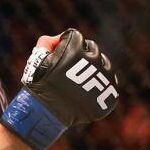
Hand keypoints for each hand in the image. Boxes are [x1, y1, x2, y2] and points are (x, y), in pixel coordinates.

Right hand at [0, 29, 120, 149]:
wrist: (48, 113)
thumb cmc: (42, 84)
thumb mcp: (38, 58)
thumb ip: (48, 42)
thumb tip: (61, 39)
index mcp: (76, 48)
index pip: (76, 37)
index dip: (66, 44)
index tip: (60, 55)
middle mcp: (94, 60)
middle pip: (92, 48)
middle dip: (82, 54)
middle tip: (71, 68)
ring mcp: (104, 76)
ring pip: (104, 64)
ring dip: (94, 68)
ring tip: (81, 80)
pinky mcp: (110, 92)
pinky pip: (110, 81)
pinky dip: (101, 84)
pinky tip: (88, 90)